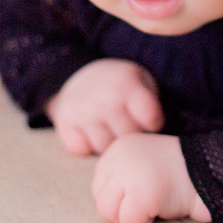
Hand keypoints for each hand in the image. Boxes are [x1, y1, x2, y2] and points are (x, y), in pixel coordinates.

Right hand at [46, 59, 164, 154]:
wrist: (81, 73)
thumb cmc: (120, 84)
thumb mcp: (141, 81)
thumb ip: (152, 103)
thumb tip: (158, 136)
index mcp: (127, 85)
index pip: (151, 119)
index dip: (152, 123)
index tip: (148, 119)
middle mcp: (104, 98)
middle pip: (127, 138)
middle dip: (130, 134)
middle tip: (126, 122)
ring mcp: (83, 111)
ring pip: (103, 148)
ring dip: (108, 142)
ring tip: (109, 127)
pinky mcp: (64, 121)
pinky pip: (80, 150)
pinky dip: (85, 144)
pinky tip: (90, 131)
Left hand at [91, 133, 211, 222]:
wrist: (208, 171)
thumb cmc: (175, 171)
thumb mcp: (141, 162)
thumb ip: (120, 172)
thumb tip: (103, 198)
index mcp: (119, 147)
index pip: (100, 184)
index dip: (121, 194)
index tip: (144, 186)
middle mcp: (119, 156)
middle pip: (101, 198)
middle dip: (122, 206)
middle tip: (149, 196)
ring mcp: (129, 174)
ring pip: (109, 211)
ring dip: (131, 214)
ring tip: (153, 200)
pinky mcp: (141, 194)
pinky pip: (129, 221)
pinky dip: (145, 221)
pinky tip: (160, 205)